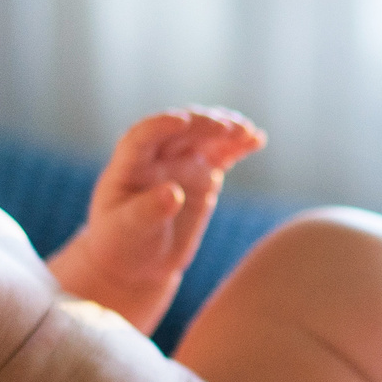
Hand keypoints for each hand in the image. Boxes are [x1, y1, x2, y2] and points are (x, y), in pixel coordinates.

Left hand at [49, 108, 266, 331]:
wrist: (140, 259)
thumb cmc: (124, 243)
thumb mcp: (129, 230)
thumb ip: (148, 210)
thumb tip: (174, 193)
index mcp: (129, 164)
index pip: (143, 135)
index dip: (161, 125)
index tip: (182, 121)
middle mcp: (156, 156)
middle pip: (181, 130)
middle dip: (203, 124)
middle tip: (227, 128)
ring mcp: (181, 162)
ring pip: (204, 136)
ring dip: (226, 129)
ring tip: (248, 132)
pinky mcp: (202, 173)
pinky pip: (222, 154)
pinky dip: (238, 146)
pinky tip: (257, 139)